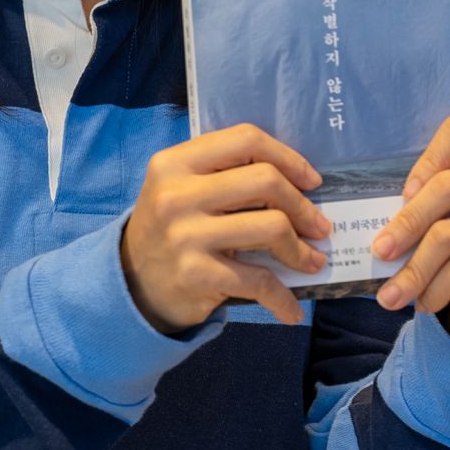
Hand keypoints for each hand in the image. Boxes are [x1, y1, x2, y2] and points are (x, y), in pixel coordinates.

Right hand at [121, 125, 332, 331]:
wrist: (130, 284)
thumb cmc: (170, 229)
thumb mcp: (182, 189)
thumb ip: (225, 175)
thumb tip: (299, 184)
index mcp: (175, 163)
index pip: (245, 140)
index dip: (288, 157)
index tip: (310, 181)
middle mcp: (176, 194)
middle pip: (265, 181)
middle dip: (303, 206)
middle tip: (318, 227)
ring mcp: (185, 235)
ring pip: (271, 227)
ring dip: (302, 250)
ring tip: (312, 261)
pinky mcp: (195, 274)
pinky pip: (258, 281)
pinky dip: (282, 298)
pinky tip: (290, 309)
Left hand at [372, 113, 449, 364]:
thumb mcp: (447, 215)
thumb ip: (423, 202)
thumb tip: (371, 218)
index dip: (428, 156)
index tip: (402, 192)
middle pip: (449, 186)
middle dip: (406, 223)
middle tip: (378, 251)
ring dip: (413, 270)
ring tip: (389, 295)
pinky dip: (436, 289)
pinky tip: (421, 303)